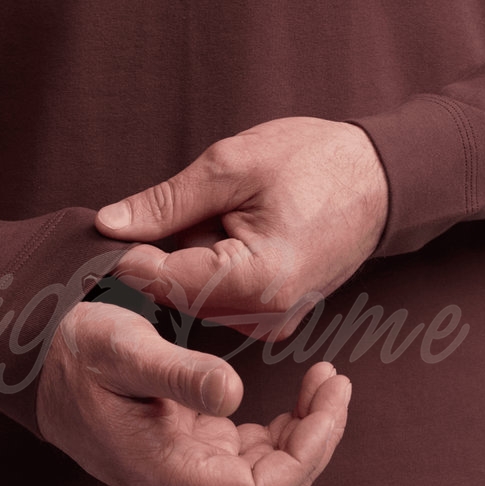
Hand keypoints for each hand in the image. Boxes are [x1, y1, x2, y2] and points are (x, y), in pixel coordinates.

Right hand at [35, 301, 351, 485]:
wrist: (40, 364)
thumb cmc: (79, 352)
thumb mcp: (125, 349)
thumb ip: (179, 374)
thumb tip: (234, 394)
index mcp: (167, 476)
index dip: (311, 450)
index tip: (332, 395)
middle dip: (316, 437)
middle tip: (336, 379)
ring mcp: (184, 481)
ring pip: (267, 476)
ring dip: (303, 434)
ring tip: (324, 381)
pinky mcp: (188, 462)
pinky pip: (250, 461)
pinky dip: (280, 433)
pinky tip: (294, 398)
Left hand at [95, 118, 388, 339]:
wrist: (382, 179)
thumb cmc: (317, 162)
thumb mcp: (232, 164)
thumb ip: (167, 203)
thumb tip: (109, 226)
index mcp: (257, 280)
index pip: (162, 281)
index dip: (125, 255)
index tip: (102, 233)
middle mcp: (264, 316)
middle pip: (175, 294)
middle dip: (158, 254)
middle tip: (165, 209)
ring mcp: (272, 323)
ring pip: (193, 298)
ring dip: (186, 259)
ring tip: (215, 215)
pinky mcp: (273, 319)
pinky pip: (218, 299)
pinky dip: (209, 267)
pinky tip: (229, 232)